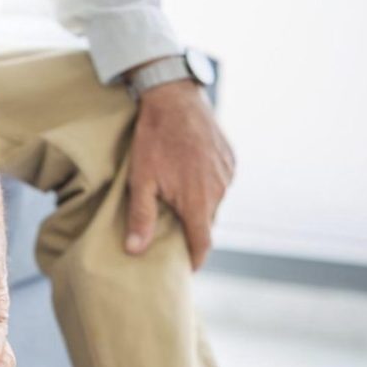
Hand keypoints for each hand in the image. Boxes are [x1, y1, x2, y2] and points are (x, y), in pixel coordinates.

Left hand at [125, 79, 235, 268]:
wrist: (174, 97)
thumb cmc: (153, 139)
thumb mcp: (140, 179)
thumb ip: (141, 216)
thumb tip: (135, 250)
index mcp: (198, 201)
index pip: (202, 243)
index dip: (195, 259)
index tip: (186, 269)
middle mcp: (219, 190)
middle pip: (206, 222)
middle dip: (192, 229)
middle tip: (171, 232)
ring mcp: (228, 173)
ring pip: (214, 202)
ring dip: (198, 205)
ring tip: (177, 202)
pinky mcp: (230, 158)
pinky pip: (220, 182)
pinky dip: (206, 186)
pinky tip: (188, 177)